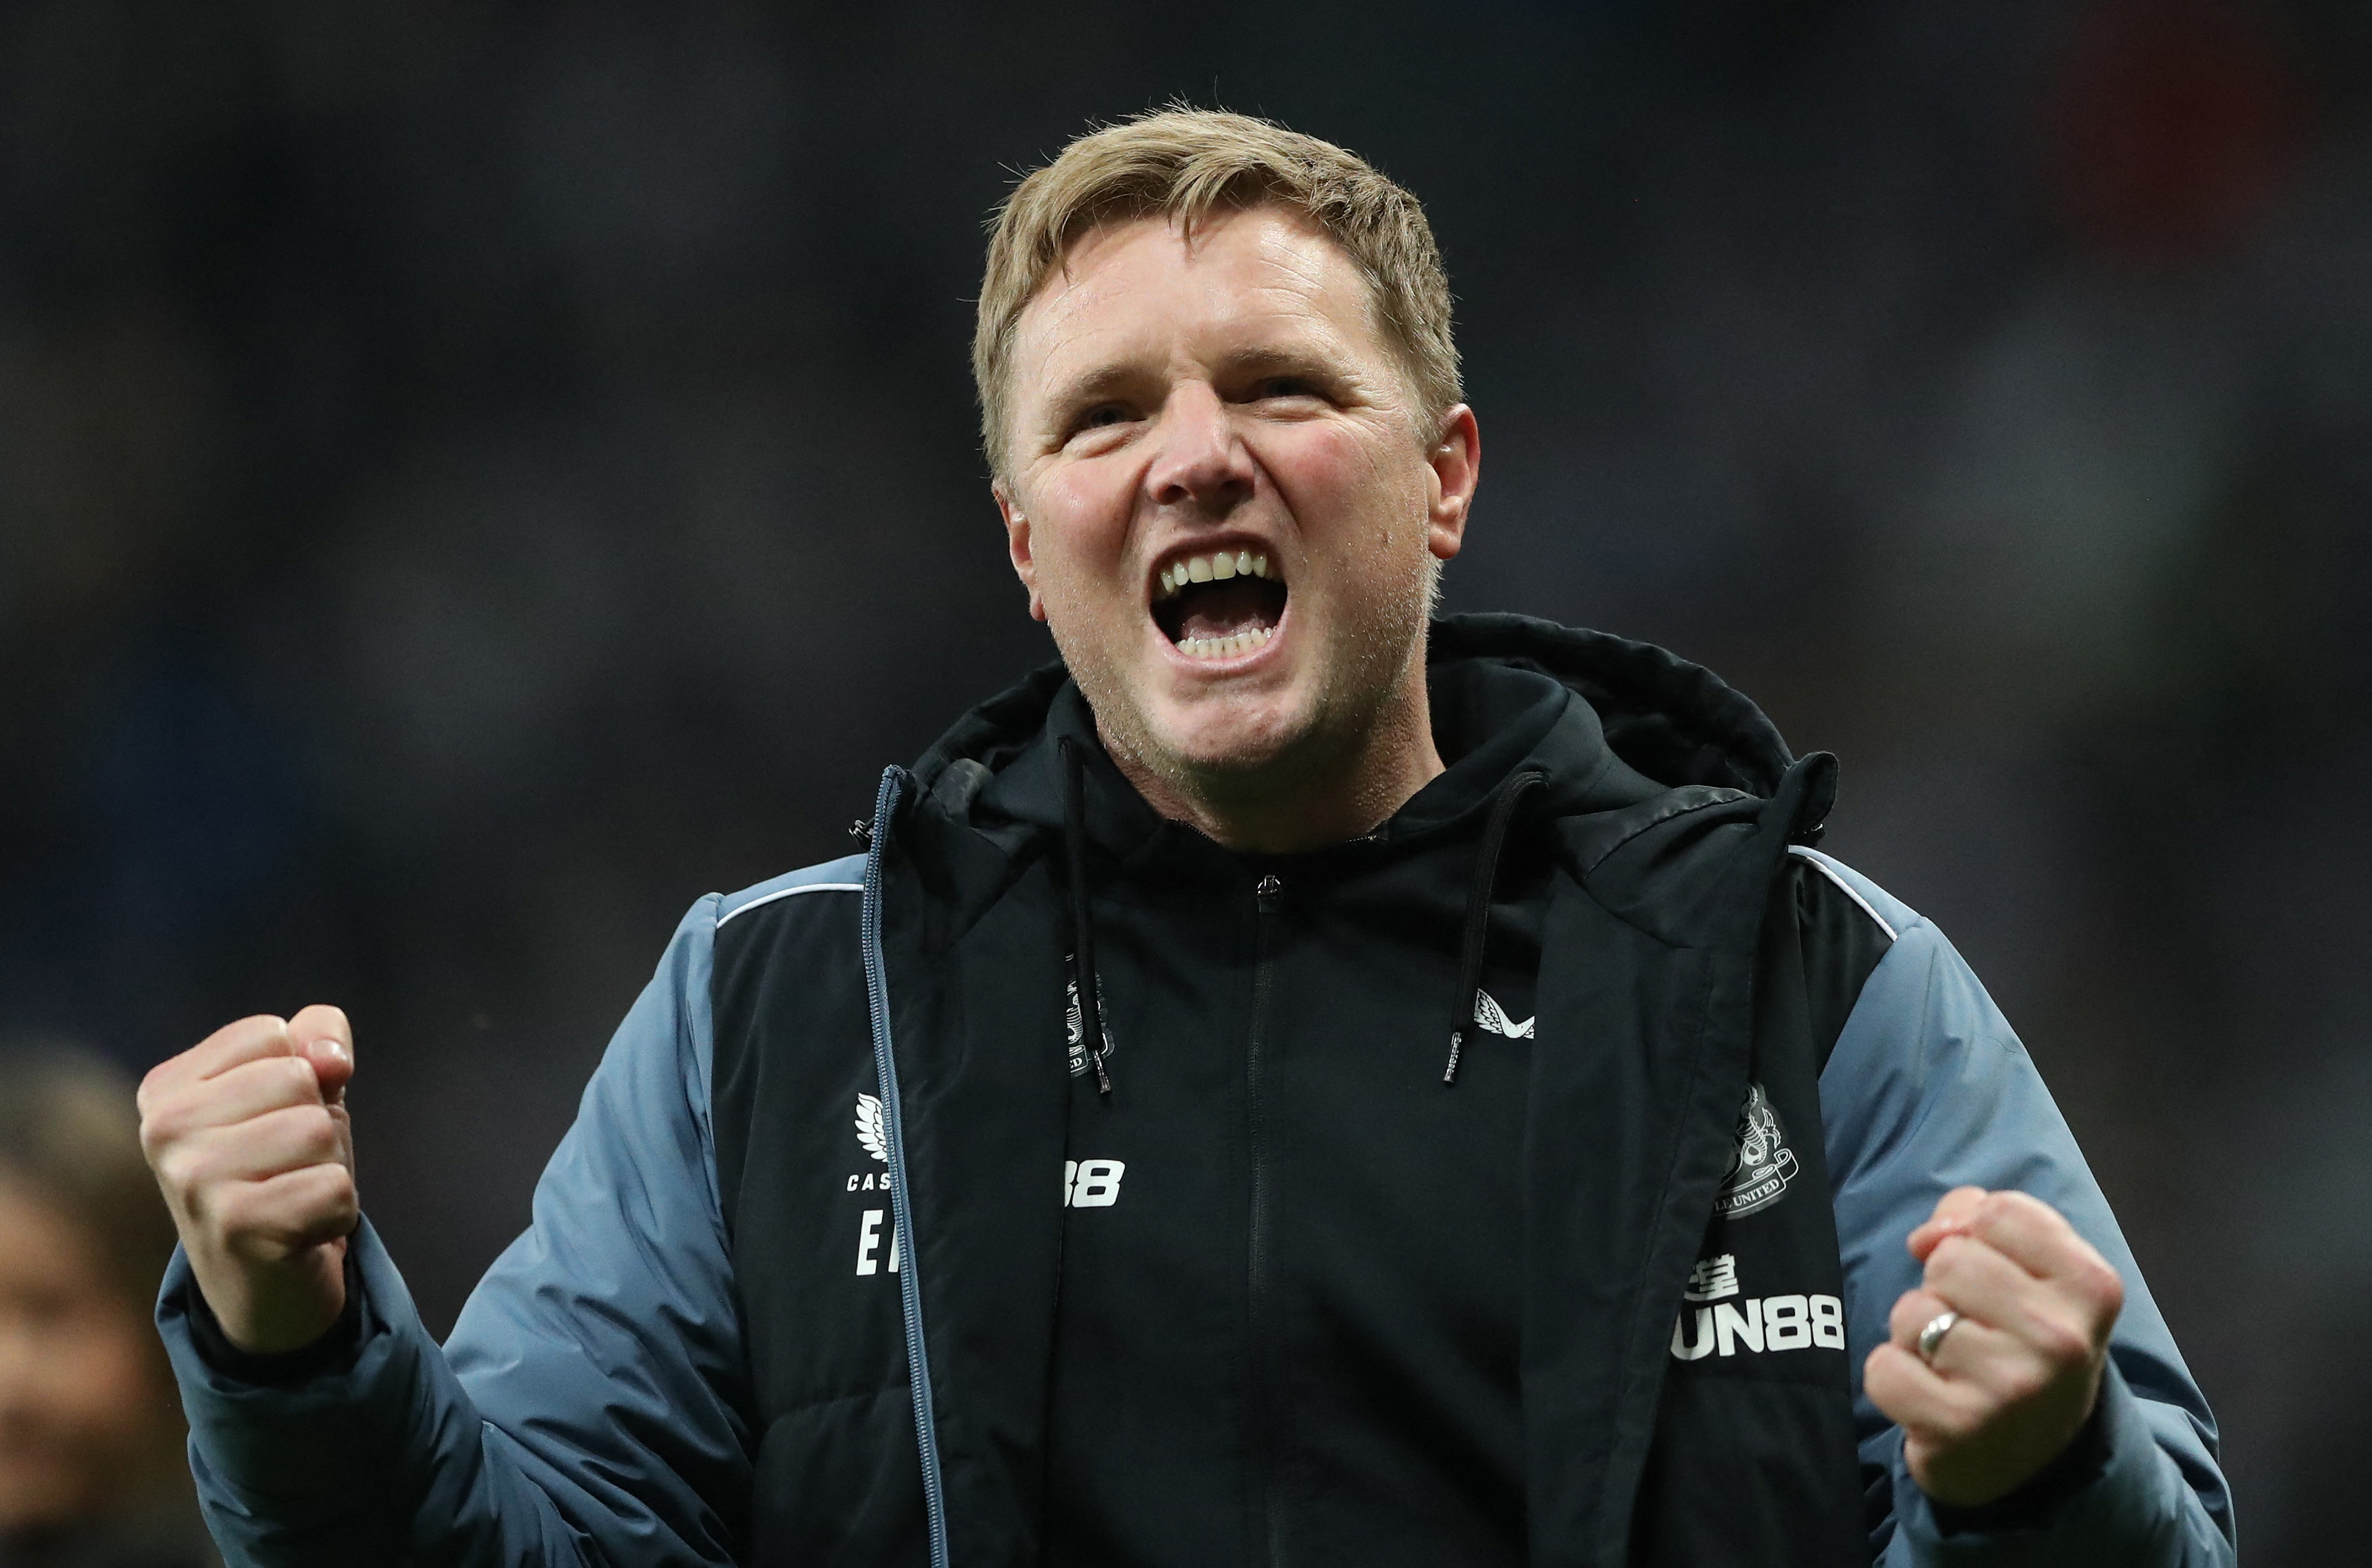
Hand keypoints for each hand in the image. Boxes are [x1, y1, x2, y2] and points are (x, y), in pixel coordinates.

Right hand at [138, 1006, 358, 1352]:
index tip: (273, 1122)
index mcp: (166, 1090)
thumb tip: (330, 1057)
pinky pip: (336, 1188)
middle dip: (319, 1125)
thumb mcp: (299, 1091)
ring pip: (320, 1131)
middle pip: (300, 1080)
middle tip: (287, 1170)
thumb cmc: (281, 1171)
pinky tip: (301, 1232)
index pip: (272, 1034)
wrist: (264, 1285)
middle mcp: (164, 1131)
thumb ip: (317, 1040)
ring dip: (329, 1168)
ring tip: (293, 1197)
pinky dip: (339, 1211)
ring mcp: (194, 1181)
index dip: (302, 1075)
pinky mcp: (237, 1227)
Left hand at [1864, 1186, 2123, 1508]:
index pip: (1998, 1211)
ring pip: (1912, 1311)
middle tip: (1975, 1329)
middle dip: (1945, 1288)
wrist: (2035, 1458)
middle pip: (1948, 1258)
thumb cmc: (2023, 1342)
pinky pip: (1883, 1367)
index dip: (1977, 1234)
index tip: (1994, 1275)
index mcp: (2091, 1286)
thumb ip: (1978, 1220)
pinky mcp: (1960, 1426)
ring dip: (1917, 1335)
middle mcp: (2061, 1337)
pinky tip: (1930, 1395)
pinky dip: (1893, 1378)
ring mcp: (2012, 1385)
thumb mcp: (2030, 1272)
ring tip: (1954, 1365)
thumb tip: (1929, 1234)